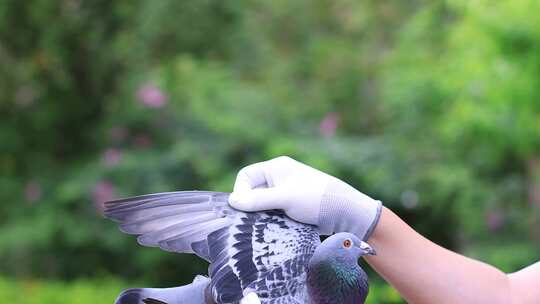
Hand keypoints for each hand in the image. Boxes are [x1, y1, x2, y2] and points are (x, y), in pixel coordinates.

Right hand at [229, 156, 381, 239]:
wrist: (344, 211)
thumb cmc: (315, 199)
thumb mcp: (284, 198)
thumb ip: (257, 200)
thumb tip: (232, 201)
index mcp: (276, 167)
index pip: (246, 176)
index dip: (241, 192)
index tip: (244, 208)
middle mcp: (278, 178)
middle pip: (252, 191)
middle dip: (251, 205)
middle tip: (255, 219)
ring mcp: (285, 192)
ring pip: (261, 204)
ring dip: (261, 214)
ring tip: (267, 223)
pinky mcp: (291, 206)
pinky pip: (272, 212)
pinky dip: (271, 219)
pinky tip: (275, 227)